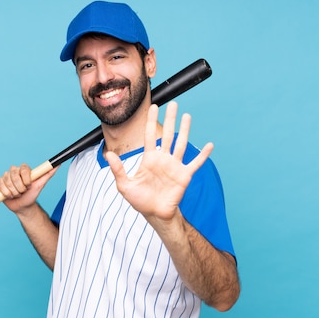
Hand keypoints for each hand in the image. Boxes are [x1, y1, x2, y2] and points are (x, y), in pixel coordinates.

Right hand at [0, 164, 56, 213]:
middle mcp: (14, 171)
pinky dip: (7, 194)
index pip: (23, 168)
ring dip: (14, 192)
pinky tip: (10, 195)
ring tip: (18, 194)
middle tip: (23, 191)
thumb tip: (58, 164)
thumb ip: (48, 173)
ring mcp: (6, 177)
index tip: (29, 185)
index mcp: (24, 169)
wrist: (23, 206)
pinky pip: (1, 187)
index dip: (25, 178)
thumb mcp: (41, 184)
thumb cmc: (32, 195)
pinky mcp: (0, 183)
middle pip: (14, 175)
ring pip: (8, 182)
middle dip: (20, 187)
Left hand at [105, 101, 212, 220]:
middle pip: (167, 134)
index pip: (150, 135)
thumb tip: (108, 154)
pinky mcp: (184, 176)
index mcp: (149, 159)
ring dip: (185, 130)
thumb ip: (118, 169)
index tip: (154, 106)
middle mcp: (163, 159)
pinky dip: (203, 155)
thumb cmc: (140, 200)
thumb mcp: (124, 185)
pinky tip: (210, 145)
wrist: (154, 213)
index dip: (152, 121)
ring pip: (181, 144)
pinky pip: (195, 163)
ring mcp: (174, 166)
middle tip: (173, 104)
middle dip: (170, 119)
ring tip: (187, 115)